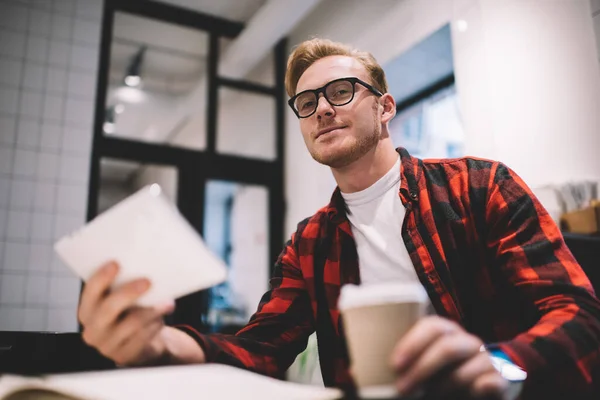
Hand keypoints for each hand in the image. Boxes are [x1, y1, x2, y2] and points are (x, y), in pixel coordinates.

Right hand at [78, 261, 176, 365]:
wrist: (141, 344)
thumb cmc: (130, 314)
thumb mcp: (122, 301)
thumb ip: (123, 287)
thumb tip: (142, 266)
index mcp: (87, 311)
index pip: (90, 292)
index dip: (101, 278)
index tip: (116, 263)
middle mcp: (92, 330)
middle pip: (108, 308)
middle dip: (128, 293)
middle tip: (148, 281)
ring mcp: (106, 346)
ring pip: (131, 323)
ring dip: (152, 310)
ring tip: (167, 302)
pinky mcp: (123, 356)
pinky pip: (142, 337)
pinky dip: (154, 325)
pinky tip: (161, 319)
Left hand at [390, 316, 507, 398]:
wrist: (488, 383)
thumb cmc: (447, 373)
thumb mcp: (429, 363)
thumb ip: (412, 361)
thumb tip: (383, 371)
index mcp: (449, 332)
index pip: (433, 326)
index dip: (412, 343)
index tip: (395, 365)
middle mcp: (469, 342)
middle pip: (447, 347)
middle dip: (421, 370)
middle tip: (402, 389)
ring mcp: (487, 361)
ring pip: (463, 372)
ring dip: (442, 389)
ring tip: (429, 398)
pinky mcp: (502, 381)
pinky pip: (488, 385)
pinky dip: (475, 392)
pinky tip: (467, 396)